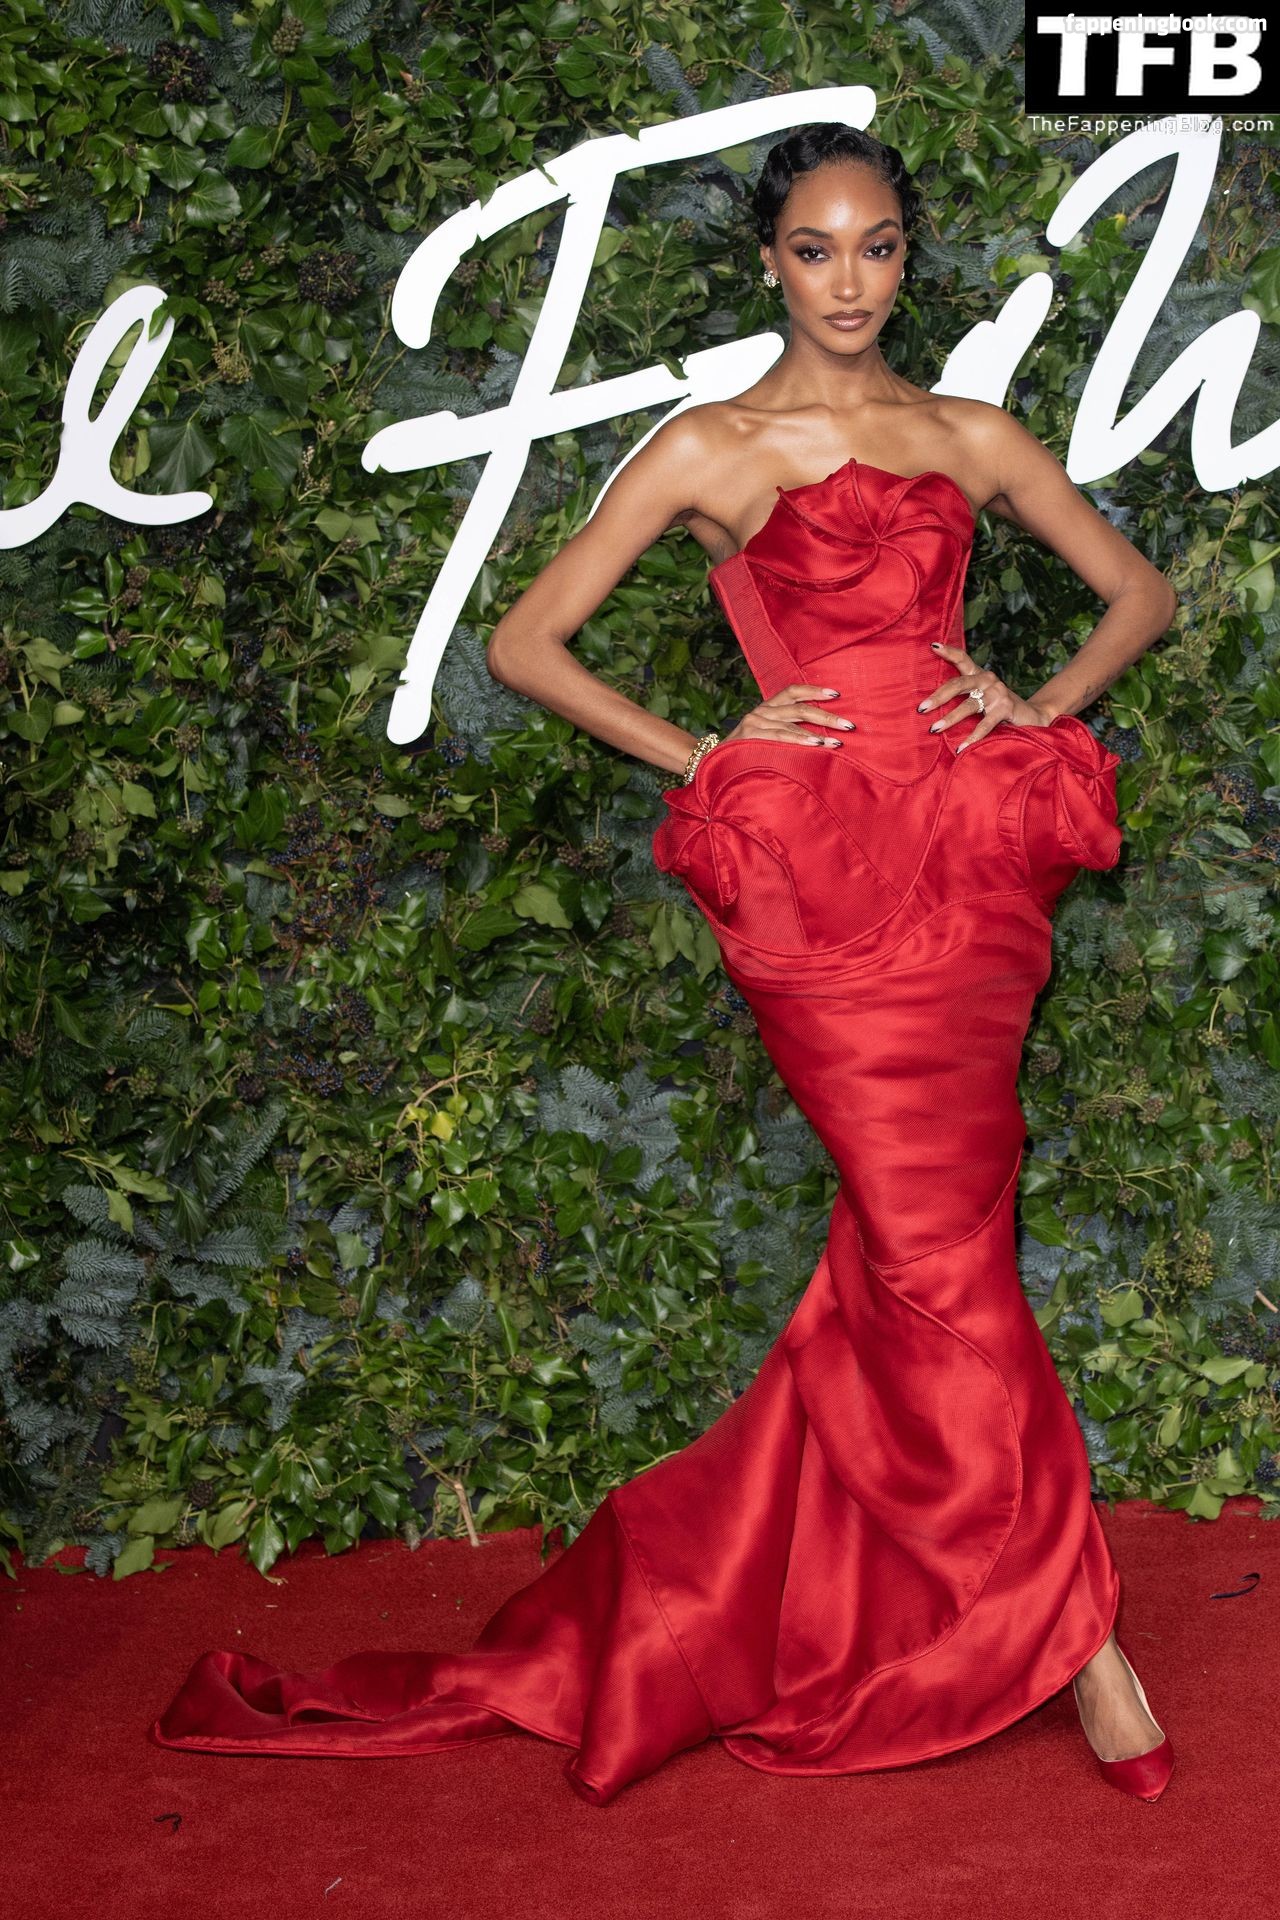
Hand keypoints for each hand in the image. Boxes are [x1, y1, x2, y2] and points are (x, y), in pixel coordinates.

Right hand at [720, 683, 854, 750]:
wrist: (711, 766)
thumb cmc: (744, 755)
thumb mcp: (765, 739)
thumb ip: (785, 732)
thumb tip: (821, 735)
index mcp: (766, 709)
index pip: (793, 691)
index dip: (814, 690)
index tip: (836, 694)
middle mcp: (761, 711)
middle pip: (800, 707)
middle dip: (827, 716)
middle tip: (849, 725)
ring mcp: (755, 722)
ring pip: (793, 721)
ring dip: (819, 731)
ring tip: (837, 741)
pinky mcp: (750, 736)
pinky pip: (781, 736)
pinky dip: (801, 740)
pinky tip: (817, 745)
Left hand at [918, 644, 1052, 749]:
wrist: (1033, 717)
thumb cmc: (999, 709)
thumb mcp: (981, 699)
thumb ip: (963, 698)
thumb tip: (931, 707)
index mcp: (979, 675)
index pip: (963, 659)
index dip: (948, 651)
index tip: (933, 645)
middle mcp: (988, 680)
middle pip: (958, 684)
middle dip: (938, 696)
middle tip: (921, 708)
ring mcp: (998, 693)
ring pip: (969, 705)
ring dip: (950, 718)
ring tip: (934, 729)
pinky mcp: (1006, 708)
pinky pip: (984, 724)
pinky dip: (972, 737)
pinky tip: (961, 748)